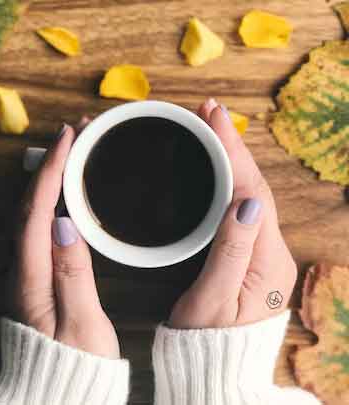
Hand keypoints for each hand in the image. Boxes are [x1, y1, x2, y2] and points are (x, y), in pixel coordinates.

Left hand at [11, 118, 119, 358]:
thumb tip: (65, 224)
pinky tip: (67, 192)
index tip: (68, 138)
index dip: (51, 172)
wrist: (59, 396)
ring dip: (50, 178)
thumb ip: (73, 274)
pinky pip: (39, 227)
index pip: (37, 213)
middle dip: (49, 164)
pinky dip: (51, 200)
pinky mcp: (36, 276)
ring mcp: (27, 272)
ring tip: (74, 153)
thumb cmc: (76, 367)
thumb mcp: (82, 325)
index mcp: (32, 279)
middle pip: (29, 205)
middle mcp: (22, 271)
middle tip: (76, 134)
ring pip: (32, 213)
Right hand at [169, 99, 296, 328]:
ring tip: (211, 129)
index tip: (214, 117)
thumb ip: (231, 251)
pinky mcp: (248, 252)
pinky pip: (240, 206)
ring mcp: (261, 251)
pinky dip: (228, 180)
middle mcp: (271, 250)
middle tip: (210, 112)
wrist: (215, 365)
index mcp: (266, 260)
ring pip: (248, 193)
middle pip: (255, 185)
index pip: (252, 192)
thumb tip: (247, 202)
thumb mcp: (213, 299)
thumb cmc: (207, 339)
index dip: (233, 152)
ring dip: (232, 159)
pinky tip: (216, 166)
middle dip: (233, 146)